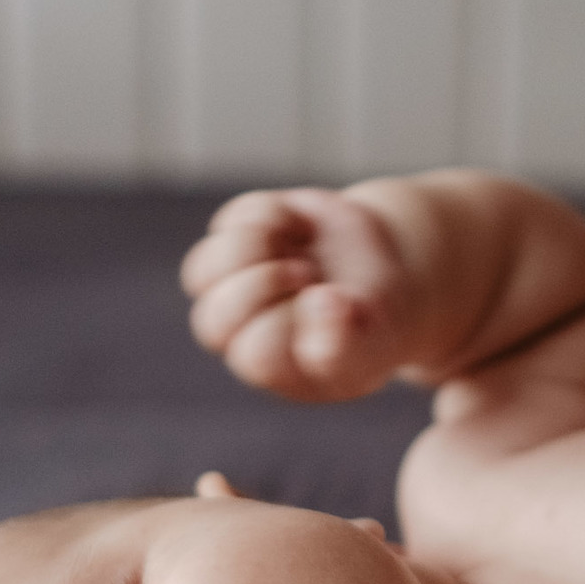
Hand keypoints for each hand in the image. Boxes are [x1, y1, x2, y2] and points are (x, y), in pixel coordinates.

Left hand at [180, 187, 411, 402]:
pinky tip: (303, 230)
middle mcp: (243, 332)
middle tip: (306, 273)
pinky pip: (231, 222)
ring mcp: (235, 284)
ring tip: (299, 252)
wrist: (384, 273)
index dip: (290, 321)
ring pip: (200, 272)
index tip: (332, 300)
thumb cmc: (372, 325)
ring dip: (252, 250)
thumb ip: (345, 345)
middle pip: (211, 321)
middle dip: (261, 287)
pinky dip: (272, 216)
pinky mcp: (238, 238)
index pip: (255, 353)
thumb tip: (322, 302)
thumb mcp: (371, 345)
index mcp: (273, 367)